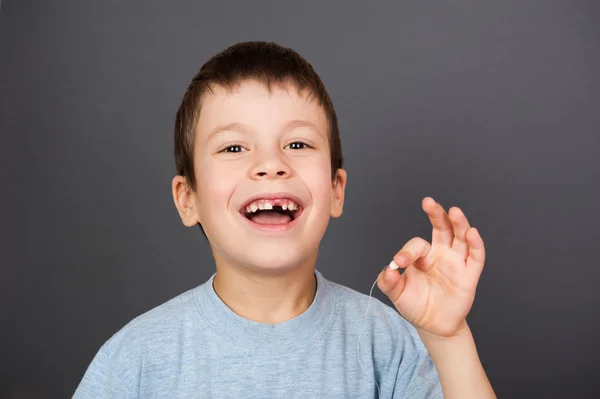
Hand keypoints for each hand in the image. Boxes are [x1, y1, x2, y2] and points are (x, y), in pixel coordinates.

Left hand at [377, 197, 485, 337]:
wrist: (433, 325)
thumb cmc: (415, 304)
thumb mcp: (396, 293)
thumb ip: (388, 281)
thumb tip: (388, 269)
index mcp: (423, 255)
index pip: (417, 244)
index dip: (408, 251)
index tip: (399, 263)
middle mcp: (441, 254)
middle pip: (442, 228)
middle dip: (436, 214)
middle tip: (428, 202)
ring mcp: (457, 262)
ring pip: (460, 237)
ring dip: (459, 223)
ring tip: (454, 211)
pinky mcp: (470, 275)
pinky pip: (476, 256)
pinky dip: (476, 244)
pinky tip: (472, 233)